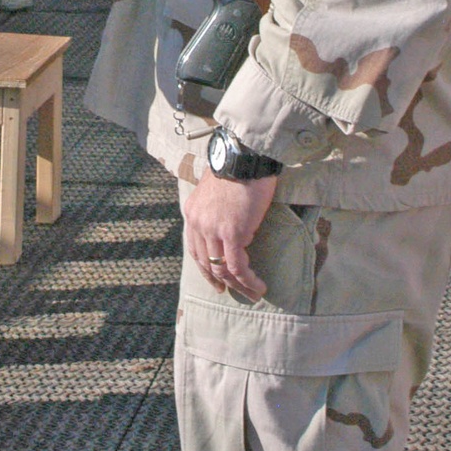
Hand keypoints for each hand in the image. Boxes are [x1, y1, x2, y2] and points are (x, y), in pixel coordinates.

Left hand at [183, 165, 276, 298]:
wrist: (245, 157)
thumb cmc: (237, 169)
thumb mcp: (216, 191)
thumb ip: (215, 209)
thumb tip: (228, 223)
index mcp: (191, 213)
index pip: (194, 249)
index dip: (205, 268)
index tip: (216, 280)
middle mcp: (197, 223)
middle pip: (206, 262)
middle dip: (220, 281)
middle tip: (232, 292)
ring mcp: (212, 229)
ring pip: (222, 268)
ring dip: (238, 285)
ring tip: (253, 293)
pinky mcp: (232, 233)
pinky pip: (237, 265)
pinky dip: (248, 280)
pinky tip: (258, 286)